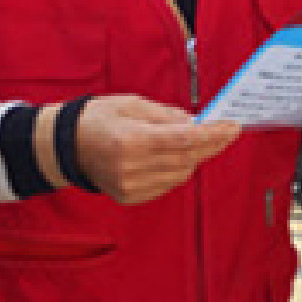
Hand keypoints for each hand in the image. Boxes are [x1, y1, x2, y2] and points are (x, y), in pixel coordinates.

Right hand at [72, 94, 240, 204]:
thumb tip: (196, 124)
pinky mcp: (130, 197)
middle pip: (186, 160)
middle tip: (226, 133)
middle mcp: (131, 168)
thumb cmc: (100, 118)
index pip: (183, 140)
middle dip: (210, 146)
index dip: (212, 135)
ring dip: (195, 158)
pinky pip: (166, 185)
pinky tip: (177, 157)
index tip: (232, 127)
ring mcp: (130, 186)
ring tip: (200, 142)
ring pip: (180, 175)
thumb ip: (167, 115)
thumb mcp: (132, 104)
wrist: (68, 146)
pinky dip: (178, 170)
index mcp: (131, 140)